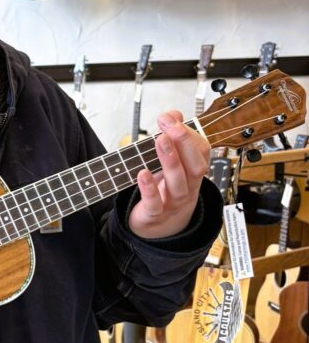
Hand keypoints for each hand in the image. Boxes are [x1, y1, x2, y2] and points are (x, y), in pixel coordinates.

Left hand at [128, 111, 209, 239]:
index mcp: (192, 172)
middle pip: (195, 167)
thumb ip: (171, 138)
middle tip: (170, 125)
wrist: (157, 228)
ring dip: (170, 161)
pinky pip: (155, 204)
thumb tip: (174, 114)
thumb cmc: (164, 190)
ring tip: (159, 140)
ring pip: (178, 184)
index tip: (170, 118)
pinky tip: (142, 174)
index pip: (200, 151)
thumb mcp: (170, 164)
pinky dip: (150, 189)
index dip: (188, 134)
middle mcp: (187, 187)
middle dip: (184, 143)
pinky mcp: (155, 215)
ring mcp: (172, 203)